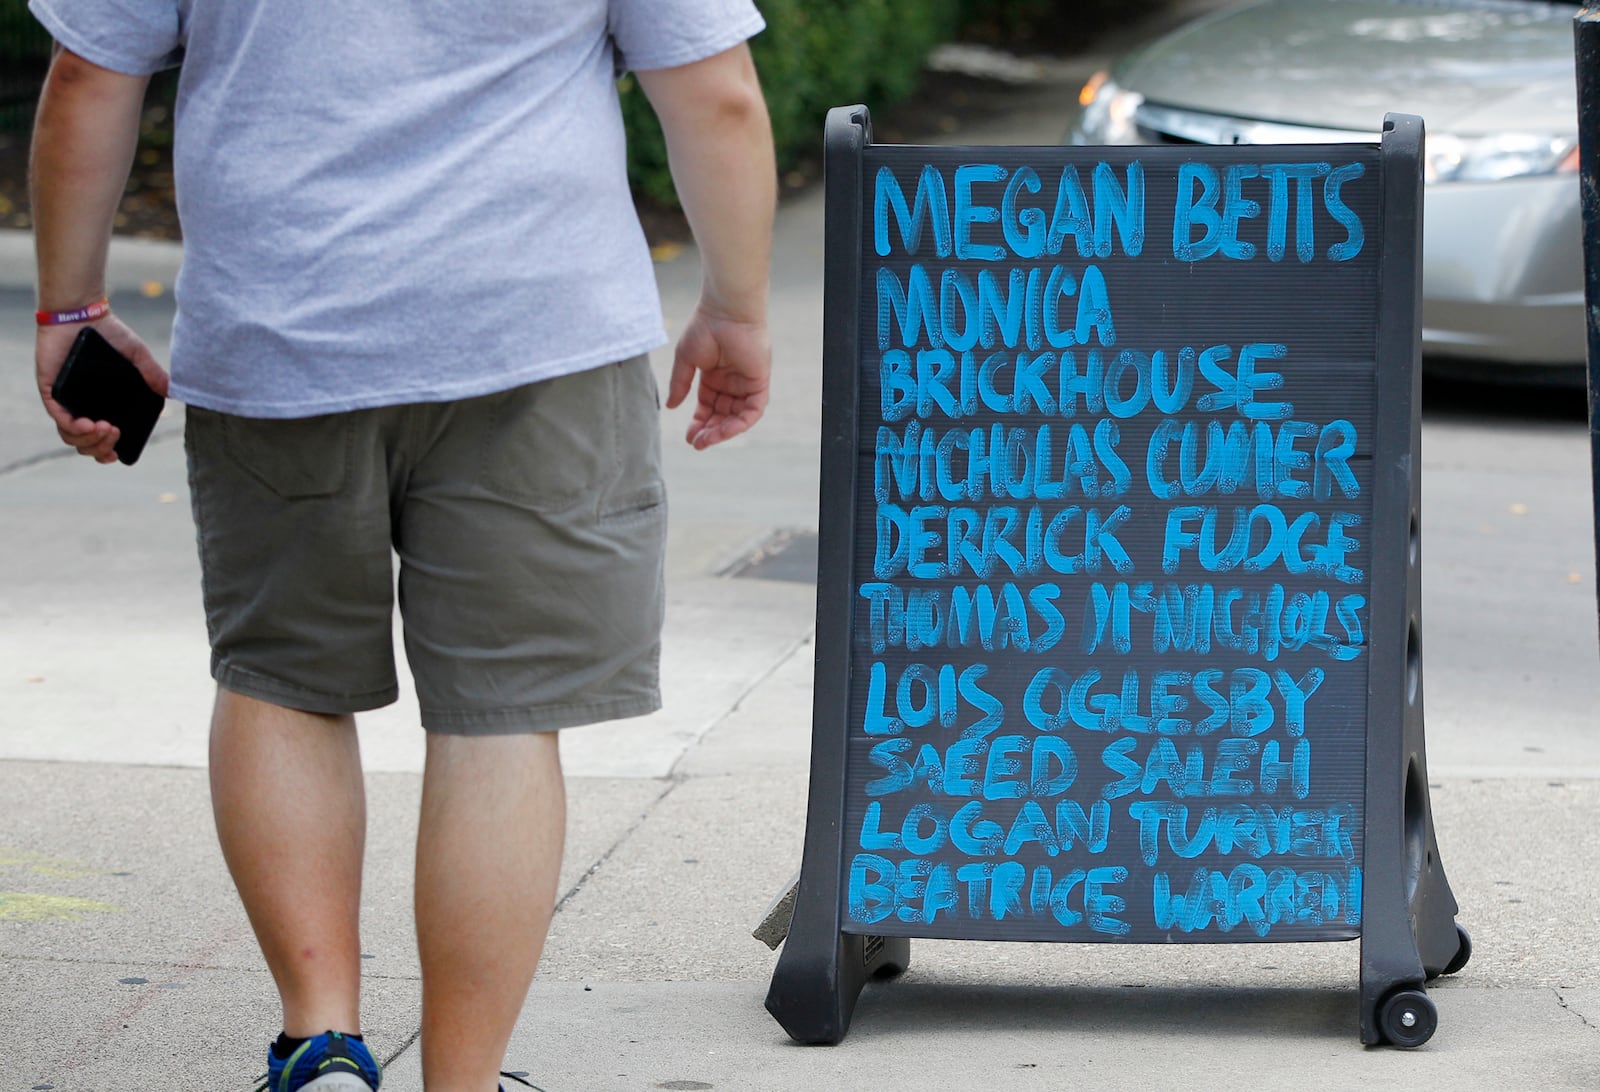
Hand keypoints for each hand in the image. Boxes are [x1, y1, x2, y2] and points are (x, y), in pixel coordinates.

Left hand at [36, 313, 169, 463]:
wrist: (82, 313)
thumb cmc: (108, 333)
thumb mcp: (137, 357)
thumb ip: (154, 375)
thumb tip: (173, 393)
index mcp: (100, 405)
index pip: (99, 439)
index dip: (107, 452)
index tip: (118, 455)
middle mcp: (80, 407)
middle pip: (84, 445)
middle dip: (101, 448)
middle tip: (116, 433)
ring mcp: (64, 401)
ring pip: (70, 437)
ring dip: (89, 441)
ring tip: (107, 428)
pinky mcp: (51, 391)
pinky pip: (59, 417)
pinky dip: (74, 427)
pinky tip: (89, 424)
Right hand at [666, 304, 770, 449]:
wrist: (725, 312)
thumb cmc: (705, 328)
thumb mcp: (686, 360)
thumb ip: (680, 384)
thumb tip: (670, 406)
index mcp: (714, 377)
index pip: (708, 407)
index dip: (699, 423)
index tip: (689, 437)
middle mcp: (731, 383)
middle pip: (722, 415)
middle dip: (710, 431)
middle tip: (697, 443)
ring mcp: (746, 384)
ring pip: (736, 417)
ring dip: (722, 431)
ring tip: (706, 440)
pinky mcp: (759, 383)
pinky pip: (753, 410)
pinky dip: (740, 424)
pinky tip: (723, 431)